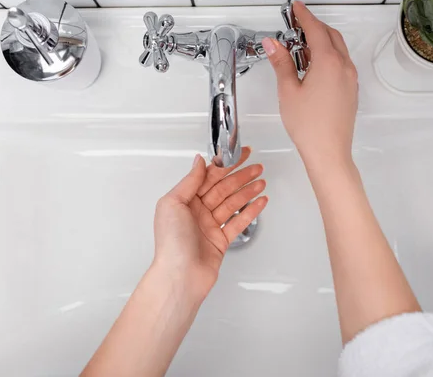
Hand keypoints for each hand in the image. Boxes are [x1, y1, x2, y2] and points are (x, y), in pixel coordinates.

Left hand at [152, 147, 267, 299]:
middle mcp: (196, 212)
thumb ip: (189, 181)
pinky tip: (260, 202)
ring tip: (262, 182)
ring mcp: (209, 226)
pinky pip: (238, 221)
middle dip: (241, 176)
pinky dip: (251, 211)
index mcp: (183, 201)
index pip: (208, 177)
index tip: (238, 155)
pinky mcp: (220, 241)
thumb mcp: (173, 203)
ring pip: (233, 203)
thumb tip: (198, 162)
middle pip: (223, 188)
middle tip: (256, 168)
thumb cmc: (171, 244)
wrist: (180, 276)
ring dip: (248, 191)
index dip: (225, 165)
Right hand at [262, 1, 357, 166]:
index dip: (304, 16)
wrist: (329, 152)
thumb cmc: (309, 126)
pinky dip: (329, 56)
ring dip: (322, 42)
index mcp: (328, 63)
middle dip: (314, 27)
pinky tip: (314, 66)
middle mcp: (344, 67)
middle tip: (297, 24)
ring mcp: (350, 79)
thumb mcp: (288, 91)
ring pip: (338, 50)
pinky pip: (341, 64)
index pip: (316, 30)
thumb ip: (281, 63)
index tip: (296, 8)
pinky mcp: (351, 91)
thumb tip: (273, 44)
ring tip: (301, 46)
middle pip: (330, 36)